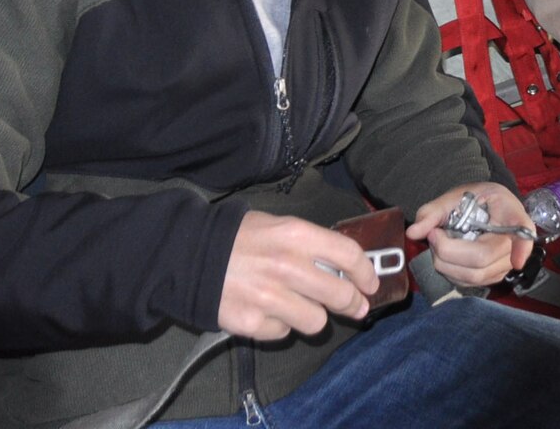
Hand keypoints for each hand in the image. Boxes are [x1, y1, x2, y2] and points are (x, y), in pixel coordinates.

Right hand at [217, 210, 375, 339]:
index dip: (366, 272)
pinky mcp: (251, 323)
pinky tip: (269, 311)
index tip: (371, 283)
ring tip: (301, 306)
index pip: (348, 255)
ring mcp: (268, 297)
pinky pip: (284, 332)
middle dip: (352, 302)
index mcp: (296, 235)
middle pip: (340, 294)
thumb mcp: (279, 226)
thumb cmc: (239, 238)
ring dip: (313, 315)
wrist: (188, 256)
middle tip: (354, 306)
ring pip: (316, 321)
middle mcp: (287, 266)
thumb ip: (311, 244)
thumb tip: (345, 266)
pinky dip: (280, 325)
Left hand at [409, 182, 533, 287]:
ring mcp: (505, 263)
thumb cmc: (474, 200)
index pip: (524, 231)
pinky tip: (447, 255)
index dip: (522, 247)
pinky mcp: (494, 276)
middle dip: (448, 250)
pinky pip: (468, 282)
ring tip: (440, 242)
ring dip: (445, 262)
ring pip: (473, 275)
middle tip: (435, 234)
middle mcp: (513, 242)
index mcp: (510, 212)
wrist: (484, 208)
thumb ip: (432, 211)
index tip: (517, 261)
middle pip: (482, 259)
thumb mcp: (455, 196)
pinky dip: (450, 270)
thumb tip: (414, 231)